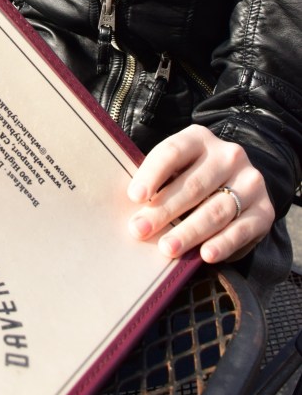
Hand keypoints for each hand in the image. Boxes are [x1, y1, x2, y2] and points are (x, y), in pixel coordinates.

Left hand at [126, 124, 274, 263]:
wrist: (237, 186)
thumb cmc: (190, 179)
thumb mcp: (174, 170)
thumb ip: (156, 182)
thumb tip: (130, 208)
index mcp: (198, 139)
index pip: (172, 152)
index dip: (152, 174)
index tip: (134, 196)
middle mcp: (228, 155)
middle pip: (193, 185)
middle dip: (164, 211)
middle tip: (140, 230)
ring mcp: (249, 181)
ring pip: (216, 209)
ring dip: (189, 231)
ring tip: (167, 248)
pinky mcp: (264, 210)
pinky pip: (242, 229)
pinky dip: (223, 243)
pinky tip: (206, 255)